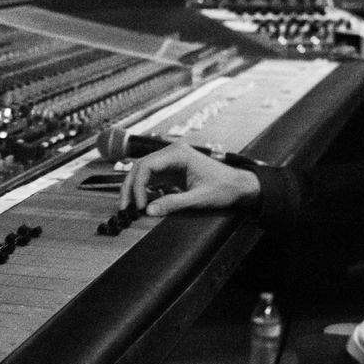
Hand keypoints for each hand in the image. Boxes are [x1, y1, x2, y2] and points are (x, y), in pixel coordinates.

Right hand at [118, 141, 260, 215]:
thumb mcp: (199, 198)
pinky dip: (144, 190)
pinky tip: (143, 203)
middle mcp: (171, 153)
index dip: (138, 186)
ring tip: (130, 207)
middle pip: (140, 167)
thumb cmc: (224, 188)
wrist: (239, 186)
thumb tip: (149, 211)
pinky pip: (151, 177)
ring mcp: (171, 160)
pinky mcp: (172, 170)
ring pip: (143, 172)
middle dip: (130, 187)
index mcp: (178, 153)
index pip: (146, 165)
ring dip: (134, 188)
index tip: (139, 205)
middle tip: (124, 207)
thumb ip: (173, 203)